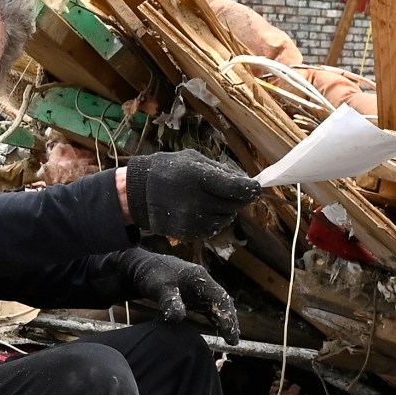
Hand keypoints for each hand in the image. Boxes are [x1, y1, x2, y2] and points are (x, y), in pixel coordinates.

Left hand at [120, 249, 240, 343]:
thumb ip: (170, 301)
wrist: (142, 268)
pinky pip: (209, 308)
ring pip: (217, 306)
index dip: (226, 315)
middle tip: (233, 340)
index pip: (219, 297)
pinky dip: (215, 318)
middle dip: (229, 319)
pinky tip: (219, 330)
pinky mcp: (194, 296)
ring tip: (231, 339)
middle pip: (222, 302)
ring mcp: (200, 289)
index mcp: (199, 277)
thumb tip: (178, 317)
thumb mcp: (159, 287)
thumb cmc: (151, 275)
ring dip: (224, 320)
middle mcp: (203, 282)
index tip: (230, 332)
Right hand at [122, 150, 261, 238]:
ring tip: (208, 199)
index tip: (256, 188)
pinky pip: (214, 229)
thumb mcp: (194, 160)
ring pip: (227, 218)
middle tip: (226, 191)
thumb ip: (222, 172)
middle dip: (237, 198)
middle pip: (236, 205)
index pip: (238, 189)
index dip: (251, 189)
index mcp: (199, 178)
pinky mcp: (190, 234)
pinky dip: (213, 220)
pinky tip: (200, 210)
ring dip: (225, 210)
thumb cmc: (169, 170)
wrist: (139, 194)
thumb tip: (249, 183)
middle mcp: (196, 201)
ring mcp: (193, 220)